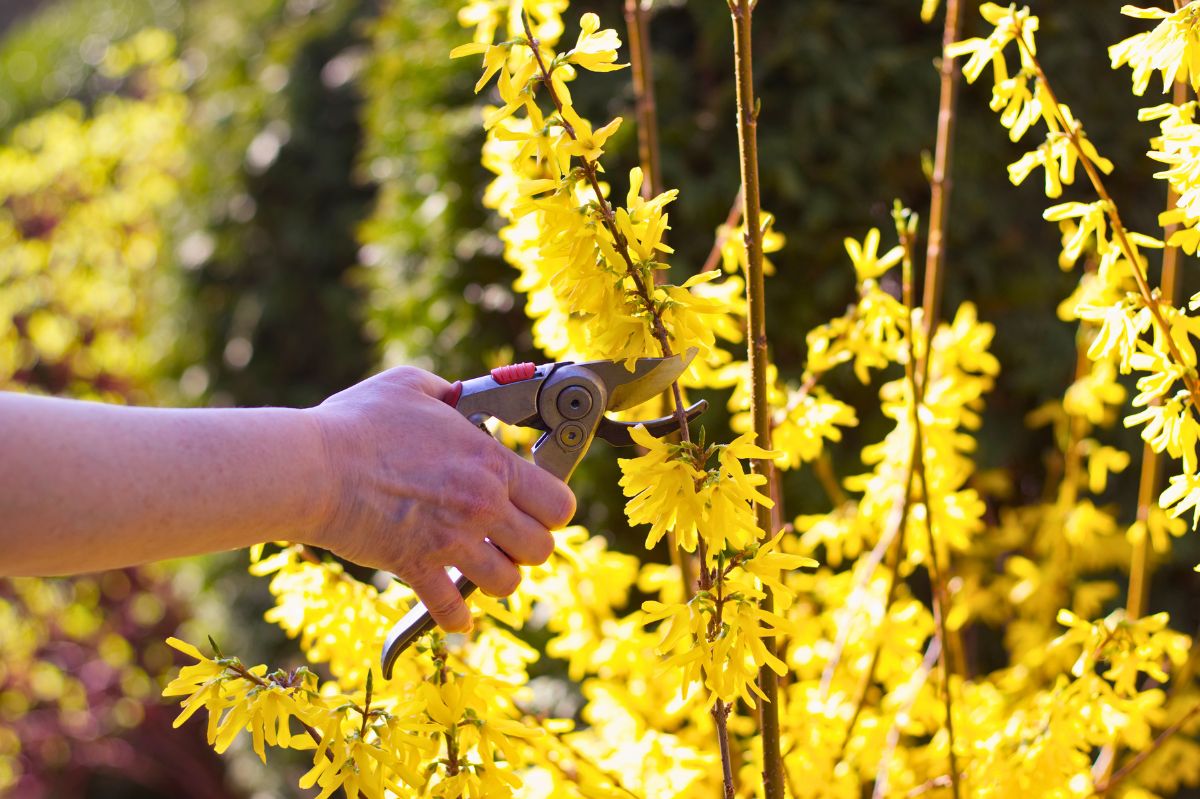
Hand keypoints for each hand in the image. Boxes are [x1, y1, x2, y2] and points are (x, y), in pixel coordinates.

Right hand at [305, 367, 575, 632]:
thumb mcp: (410, 386)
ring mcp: (452, 540)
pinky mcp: (417, 567)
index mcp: (489, 462)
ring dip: (496, 578)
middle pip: (541, 548)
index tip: (534, 506)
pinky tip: (453, 611)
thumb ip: (446, 392)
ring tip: (480, 566)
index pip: (559, 502)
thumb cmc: (357, 423)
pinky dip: (455, 616)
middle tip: (506, 537)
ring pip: (507, 583)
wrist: (313, 466)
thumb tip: (457, 395)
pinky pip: (452, 610)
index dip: (551, 508)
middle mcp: (482, 504)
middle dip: (527, 546)